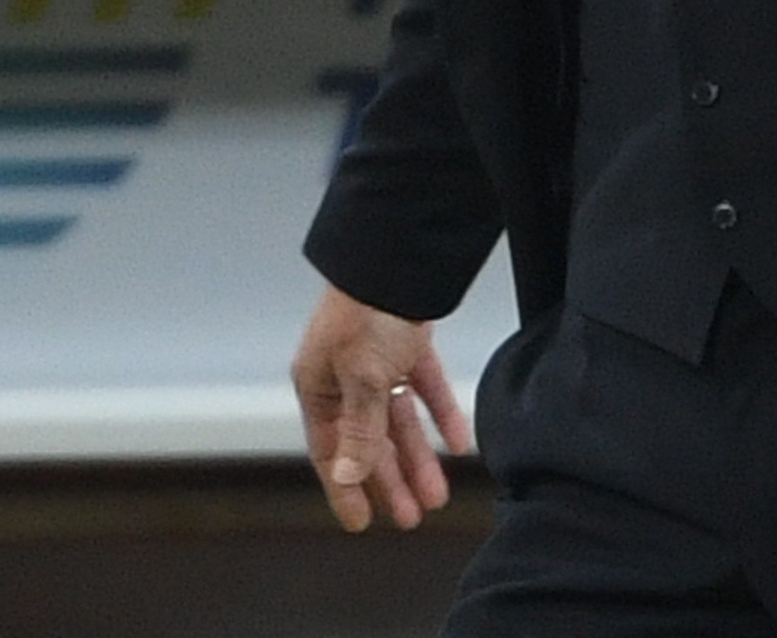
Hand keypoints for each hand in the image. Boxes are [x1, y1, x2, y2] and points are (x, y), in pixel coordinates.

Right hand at [290, 284, 473, 532]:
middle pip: (366, 439)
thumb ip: (358, 429)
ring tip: (438, 493)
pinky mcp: (404, 343)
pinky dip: (440, 413)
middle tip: (412, 517)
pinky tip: (458, 441)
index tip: (362, 523)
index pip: (328, 450)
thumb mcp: (362, 377)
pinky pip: (422, 388)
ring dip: (418, 456)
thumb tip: (346, 476)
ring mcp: (374, 359)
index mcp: (318, 385)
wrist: (395, 254)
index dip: (344, 488)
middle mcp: (342, 376)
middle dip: (390, 480)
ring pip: (396, 419)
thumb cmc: (366, 312)